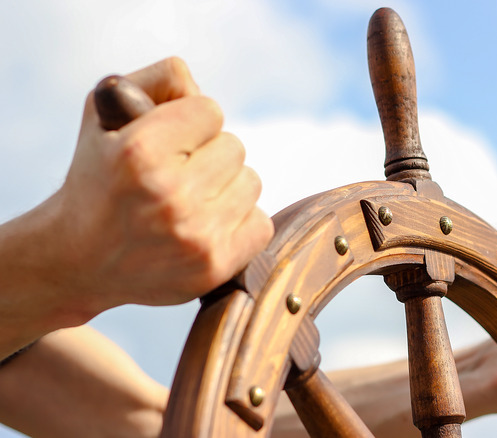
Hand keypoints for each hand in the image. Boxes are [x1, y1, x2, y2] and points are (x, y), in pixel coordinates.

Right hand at [52, 57, 272, 313]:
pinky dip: (240, 222)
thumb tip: (200, 89)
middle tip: (175, 176)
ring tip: (188, 202)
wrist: (79, 260)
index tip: (168, 142)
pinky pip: (261, 224)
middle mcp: (169, 194)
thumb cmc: (98, 178)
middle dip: (208, 156)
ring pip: (251, 183)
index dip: (191, 122)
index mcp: (140, 152)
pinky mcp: (215, 266)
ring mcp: (195, 235)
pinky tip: (205, 227)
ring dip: (226, 188)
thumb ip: (159, 81)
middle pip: (235, 147)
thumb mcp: (105, 114)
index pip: (211, 111)